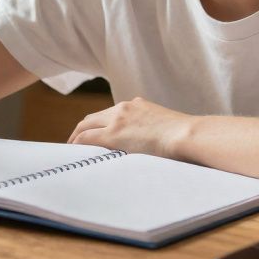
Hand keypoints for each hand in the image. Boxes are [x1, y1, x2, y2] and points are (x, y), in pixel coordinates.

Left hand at [67, 97, 192, 158]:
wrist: (188, 135)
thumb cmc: (185, 137)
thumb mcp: (166, 127)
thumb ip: (155, 131)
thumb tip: (158, 145)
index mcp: (137, 105)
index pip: (110, 114)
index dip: (98, 124)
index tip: (93, 134)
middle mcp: (124, 108)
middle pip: (93, 117)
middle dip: (82, 129)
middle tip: (75, 142)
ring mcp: (117, 120)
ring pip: (86, 125)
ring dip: (76, 136)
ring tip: (71, 149)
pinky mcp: (113, 135)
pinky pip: (86, 138)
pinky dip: (77, 143)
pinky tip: (73, 152)